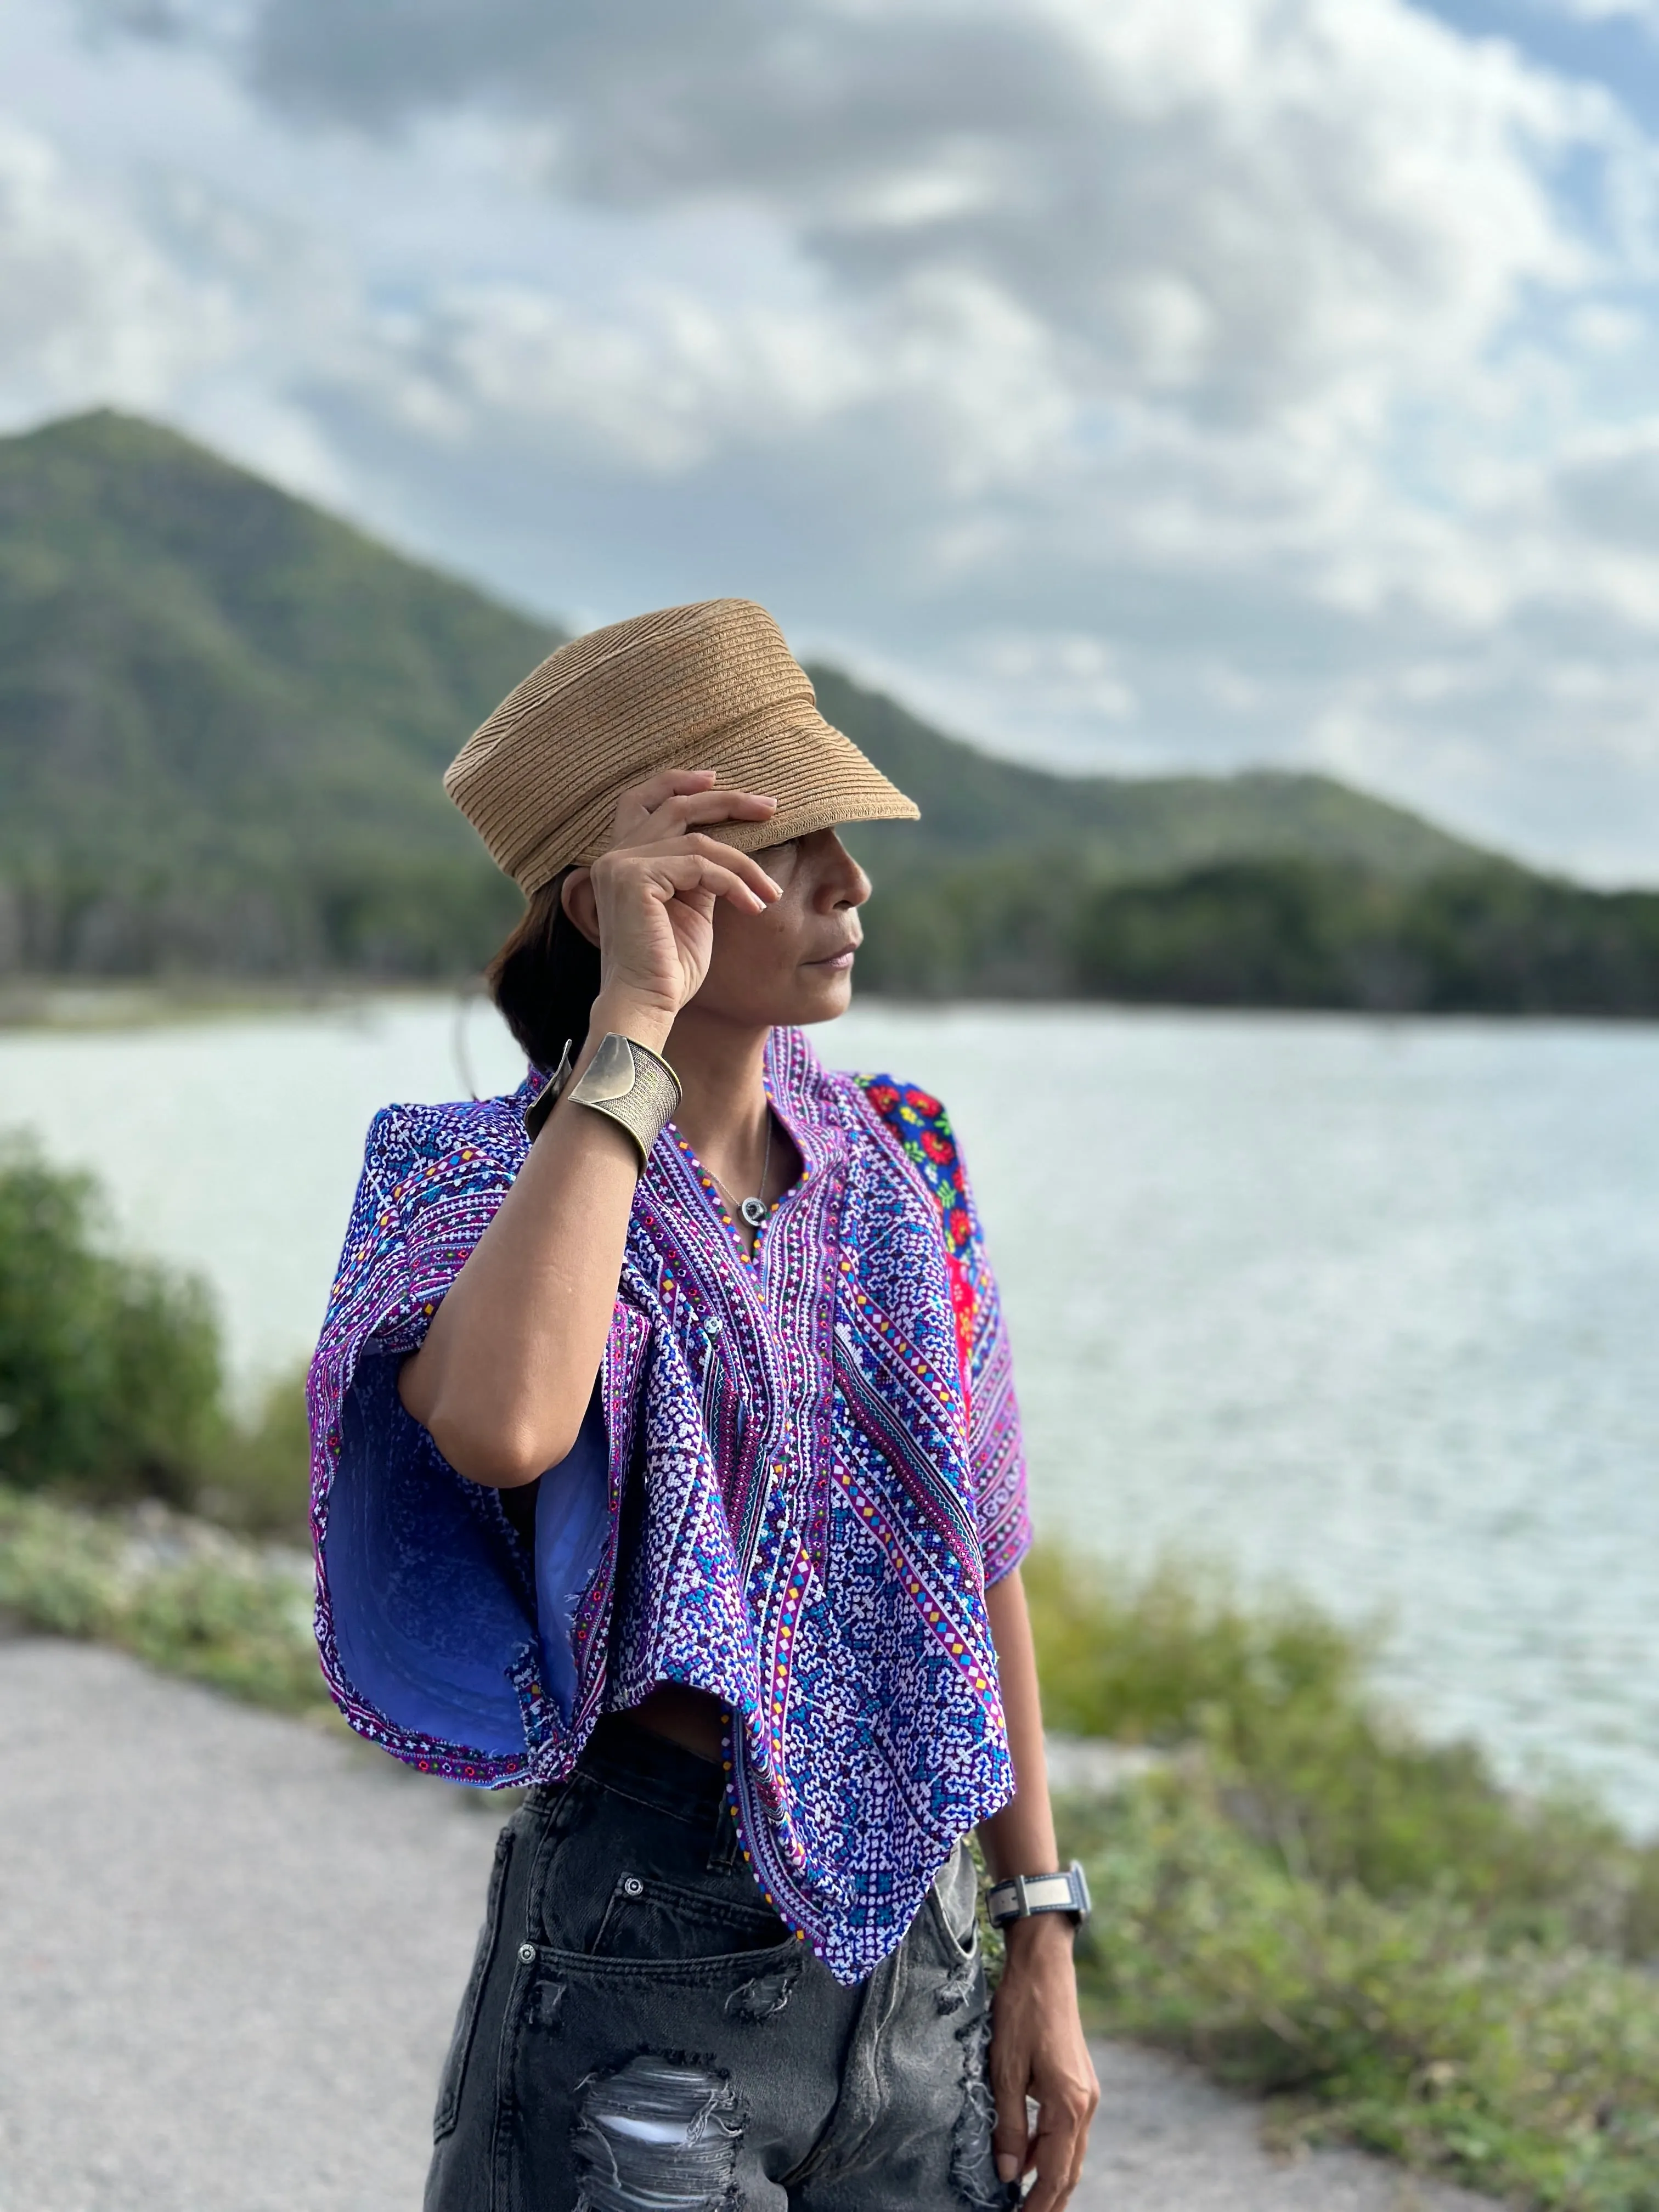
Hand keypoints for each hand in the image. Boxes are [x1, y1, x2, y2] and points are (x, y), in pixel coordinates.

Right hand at [577, 769, 780, 1037]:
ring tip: (769, 892)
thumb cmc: (669, 968)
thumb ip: (699, 874)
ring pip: (697, 840)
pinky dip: (734, 882)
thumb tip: (729, 851)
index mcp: (622, 861)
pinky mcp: (635, 878)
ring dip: (743, 864)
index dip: (678, 783)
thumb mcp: (691, 909)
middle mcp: (614, 857)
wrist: (647, 1004)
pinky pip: (700, 865)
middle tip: (770, 806)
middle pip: (674, 805)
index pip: (644, 802)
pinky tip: (754, 905)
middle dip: (725, 801)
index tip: (718, 778)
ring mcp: (621, 864)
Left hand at [988, 1916, 1098, 2208]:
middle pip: (1069, 2171)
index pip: (1055, 2175)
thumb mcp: (1005, 2070)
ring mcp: (1086, 2093)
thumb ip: (1009, 2125)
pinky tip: (1028, 2157)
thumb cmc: (1021, 2013)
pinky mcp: (1078, 2081)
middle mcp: (1085, 2105)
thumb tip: (1009, 2174)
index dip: (1037, 2206)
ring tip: (1024, 2201)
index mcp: (1069, 2105)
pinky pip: (1067, 2129)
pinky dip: (1049, 2150)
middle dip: (1049, 2202)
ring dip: (1049, 2178)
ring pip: (1070, 2152)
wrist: (1044, 1967)